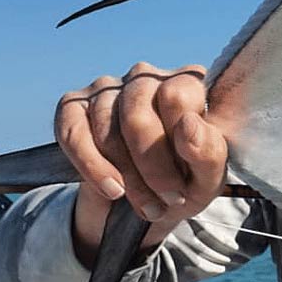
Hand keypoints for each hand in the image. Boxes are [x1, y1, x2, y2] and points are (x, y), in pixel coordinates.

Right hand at [55, 62, 227, 267]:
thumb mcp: (208, 176)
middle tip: (168, 199)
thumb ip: (208, 150)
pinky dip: (91, 167)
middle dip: (152, 166)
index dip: (179, 142)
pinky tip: (112, 191)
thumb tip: (187, 124)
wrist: (148, 201)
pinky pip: (73, 132)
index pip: (176, 95)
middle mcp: (147, 76)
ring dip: (128, 177)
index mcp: (187, 81)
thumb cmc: (187, 181)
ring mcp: (107, 87)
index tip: (187, 181)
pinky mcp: (73, 105)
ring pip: (107, 130)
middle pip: (137, 113)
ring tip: (149, 206)